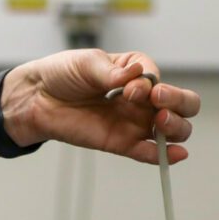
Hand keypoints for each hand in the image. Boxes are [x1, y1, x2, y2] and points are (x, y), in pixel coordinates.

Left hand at [0, 50, 199, 163]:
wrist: (36, 98)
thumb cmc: (62, 74)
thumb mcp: (87, 63)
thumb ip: (112, 73)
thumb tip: (137, 76)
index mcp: (137, 72)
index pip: (159, 79)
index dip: (150, 84)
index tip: (128, 87)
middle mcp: (142, 99)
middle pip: (182, 104)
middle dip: (179, 102)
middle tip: (159, 102)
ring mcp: (133, 122)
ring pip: (171, 130)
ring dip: (175, 126)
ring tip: (160, 122)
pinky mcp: (120, 143)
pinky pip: (148, 153)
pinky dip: (163, 156)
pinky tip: (175, 154)